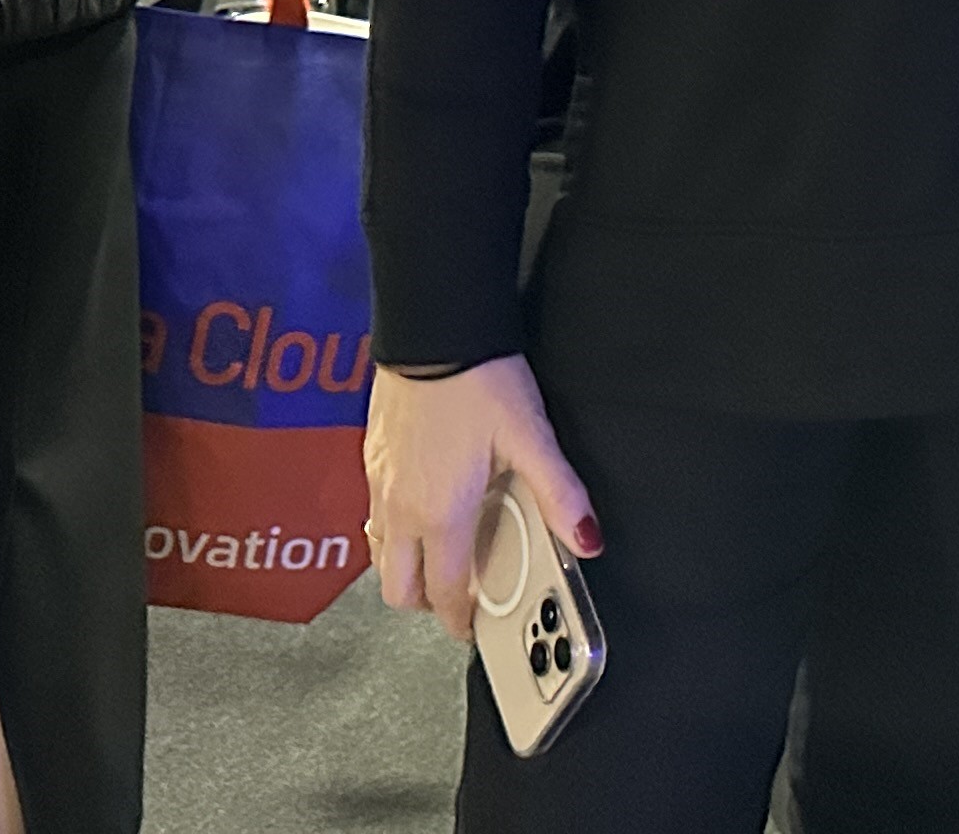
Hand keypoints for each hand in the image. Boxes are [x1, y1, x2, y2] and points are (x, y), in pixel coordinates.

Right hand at [368, 358, 597, 644]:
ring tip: (443, 552)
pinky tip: (422, 506)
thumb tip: (588, 540)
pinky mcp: (370, 459)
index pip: (444, 593)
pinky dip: (394, 530)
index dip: (461, 620)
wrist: (431, 331)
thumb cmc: (479, 382)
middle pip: (399, 589)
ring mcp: (379, 485)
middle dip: (427, 602)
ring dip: (407, 567)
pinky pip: (374, 517)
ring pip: (381, 554)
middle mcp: (401, 510)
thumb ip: (559, 494)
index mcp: (441, 515)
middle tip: (460, 593)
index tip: (474, 627)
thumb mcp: (531, 437)